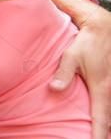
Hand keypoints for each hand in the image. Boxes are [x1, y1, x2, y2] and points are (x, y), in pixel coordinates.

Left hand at [50, 6, 110, 138]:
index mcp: (101, 88)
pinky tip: (104, 120)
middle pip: (110, 119)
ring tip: (99, 133)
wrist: (104, 30)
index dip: (100, 134)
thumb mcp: (71, 56)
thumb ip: (63, 74)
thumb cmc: (86, 44)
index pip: (101, 118)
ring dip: (106, 122)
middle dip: (104, 132)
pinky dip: (107, 113)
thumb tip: (53, 89)